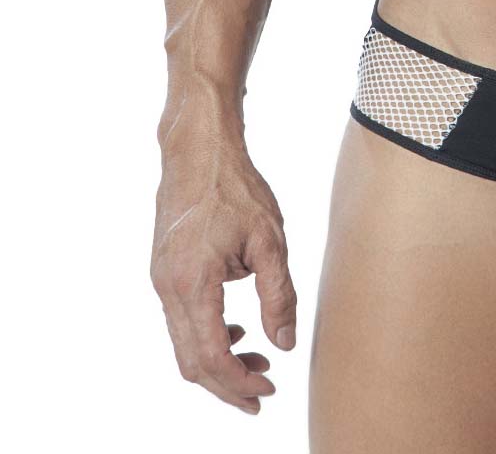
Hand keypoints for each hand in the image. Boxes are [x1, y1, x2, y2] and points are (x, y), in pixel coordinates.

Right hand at [151, 130, 296, 412]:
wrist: (199, 153)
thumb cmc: (237, 189)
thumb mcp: (270, 239)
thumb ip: (278, 294)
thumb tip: (284, 343)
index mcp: (193, 282)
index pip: (212, 355)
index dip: (239, 381)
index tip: (268, 389)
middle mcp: (168, 288)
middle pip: (192, 361)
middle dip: (227, 385)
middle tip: (264, 392)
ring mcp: (161, 281)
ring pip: (184, 345)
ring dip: (218, 362)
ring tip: (260, 361)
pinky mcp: (164, 273)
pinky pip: (181, 321)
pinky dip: (207, 337)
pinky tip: (239, 331)